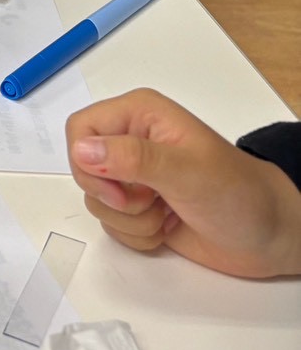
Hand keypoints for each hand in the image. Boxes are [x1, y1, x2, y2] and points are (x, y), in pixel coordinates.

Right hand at [67, 89, 300, 278]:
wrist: (268, 235)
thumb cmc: (238, 194)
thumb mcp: (187, 171)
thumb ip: (133, 157)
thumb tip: (83, 150)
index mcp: (139, 114)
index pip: (80, 129)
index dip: (88, 162)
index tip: (119, 187)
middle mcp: (132, 141)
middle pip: (83, 169)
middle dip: (115, 198)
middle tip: (152, 201)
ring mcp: (135, 176)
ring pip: (97, 202)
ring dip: (130, 220)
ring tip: (167, 213)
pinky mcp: (139, 207)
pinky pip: (112, 224)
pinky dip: (137, 235)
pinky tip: (167, 227)